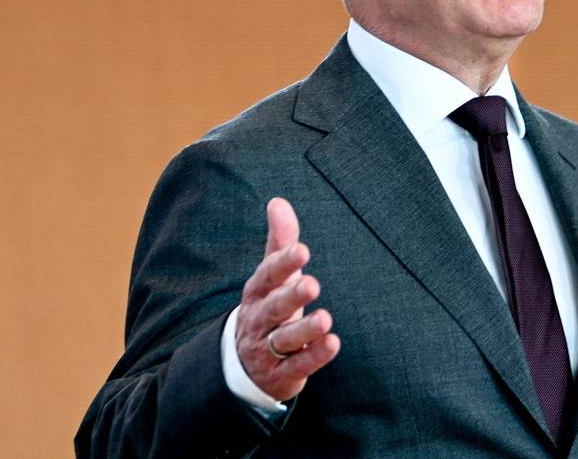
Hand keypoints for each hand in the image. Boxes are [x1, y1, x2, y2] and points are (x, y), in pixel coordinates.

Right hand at [235, 197, 340, 401]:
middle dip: (291, 296)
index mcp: (257, 293)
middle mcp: (259, 320)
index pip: (267, 276)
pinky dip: (314, 356)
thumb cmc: (268, 308)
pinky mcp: (281, 374)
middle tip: (313, 284)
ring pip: (284, 339)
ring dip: (304, 330)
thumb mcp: (272, 276)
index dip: (282, 263)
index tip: (302, 249)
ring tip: (326, 319)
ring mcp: (267, 350)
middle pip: (273, 308)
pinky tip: (333, 344)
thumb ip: (279, 240)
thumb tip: (278, 201)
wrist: (244, 364)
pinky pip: (297, 365)